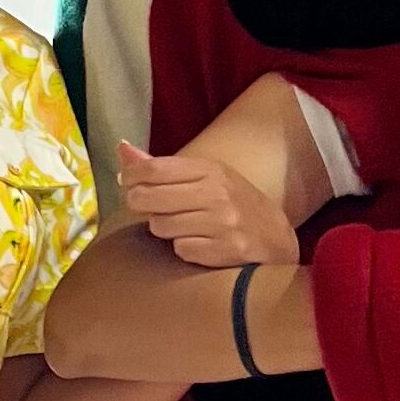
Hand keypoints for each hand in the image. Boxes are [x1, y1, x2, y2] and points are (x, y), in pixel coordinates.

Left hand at [117, 138, 299, 266]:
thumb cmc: (234, 205)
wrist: (277, 239)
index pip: (154, 168)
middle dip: (140, 204)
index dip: (131, 176)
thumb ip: (162, 167)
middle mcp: (217, 194)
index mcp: (211, 170)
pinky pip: (180, 249)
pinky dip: (184, 248)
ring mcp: (222, 223)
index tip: (127, 183)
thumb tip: (122, 149)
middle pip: (149, 198)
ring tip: (181, 226)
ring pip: (161, 226)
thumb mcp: (207, 177)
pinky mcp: (225, 251)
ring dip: (165, 229)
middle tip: (148, 207)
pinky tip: (199, 243)